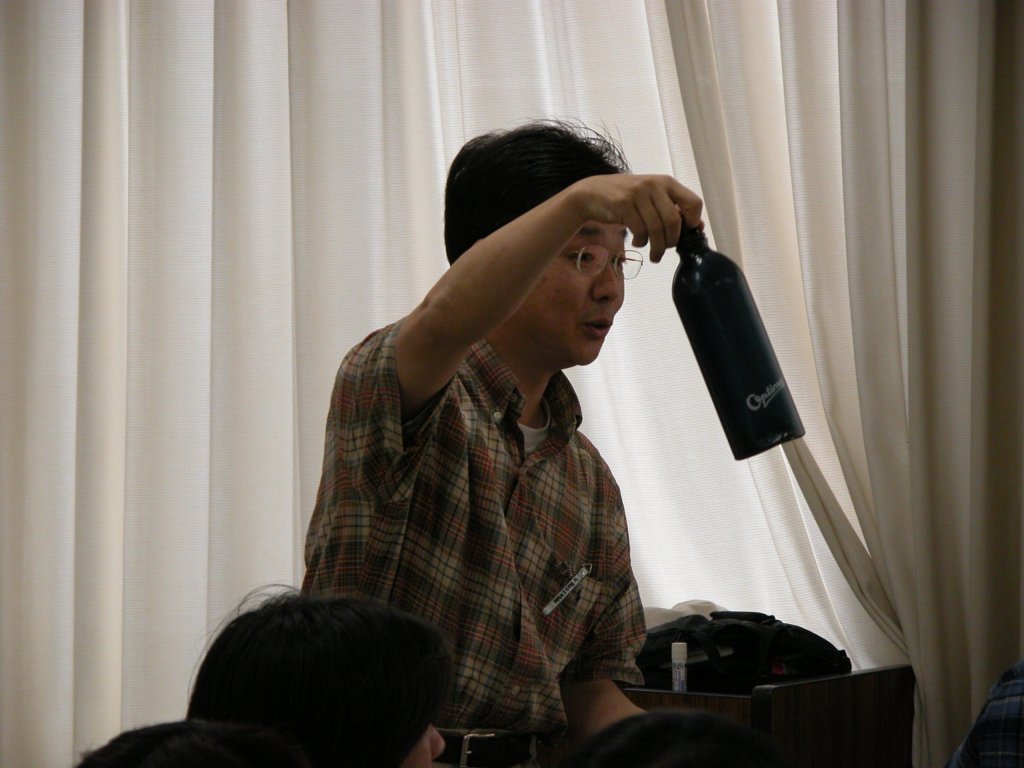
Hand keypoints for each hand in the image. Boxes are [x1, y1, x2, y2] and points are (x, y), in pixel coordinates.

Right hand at [566, 174, 702, 261]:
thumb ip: (672, 208)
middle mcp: (654, 185)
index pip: (693, 202)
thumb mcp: (652, 197)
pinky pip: (639, 230)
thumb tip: (698, 227)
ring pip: (656, 229)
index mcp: (667, 182)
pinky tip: (637, 241)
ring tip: (653, 254)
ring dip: (656, 247)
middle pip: (674, 221)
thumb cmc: (627, 198)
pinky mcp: (623, 203)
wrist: (593, 192)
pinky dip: (641, 242)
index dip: (693, 222)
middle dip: (671, 242)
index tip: (685, 233)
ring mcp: (638, 193)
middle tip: (664, 250)